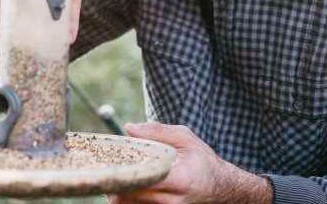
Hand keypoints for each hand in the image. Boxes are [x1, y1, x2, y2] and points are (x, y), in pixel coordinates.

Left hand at [108, 123, 271, 203]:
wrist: (222, 190)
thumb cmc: (203, 162)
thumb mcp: (186, 140)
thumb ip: (158, 132)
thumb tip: (129, 129)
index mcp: (180, 179)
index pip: (141, 177)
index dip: (121, 170)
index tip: (109, 160)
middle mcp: (173, 201)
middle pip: (129, 196)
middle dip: (113, 182)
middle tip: (104, 169)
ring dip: (117, 193)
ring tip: (114, 178)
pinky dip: (127, 199)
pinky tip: (126, 188)